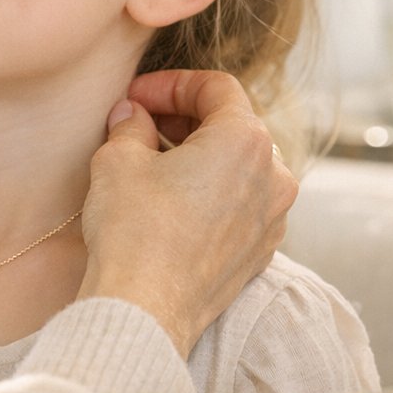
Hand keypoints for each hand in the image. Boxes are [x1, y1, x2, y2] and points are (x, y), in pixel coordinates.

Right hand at [77, 70, 296, 357]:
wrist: (144, 308)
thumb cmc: (134, 230)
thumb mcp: (118, 159)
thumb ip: (129, 124)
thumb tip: (131, 114)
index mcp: (246, 140)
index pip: (215, 87)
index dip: (171, 84)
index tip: (137, 96)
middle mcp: (274, 176)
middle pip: (233, 125)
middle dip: (184, 119)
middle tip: (140, 125)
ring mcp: (273, 218)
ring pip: (240, 166)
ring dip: (199, 156)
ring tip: (153, 164)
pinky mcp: (260, 252)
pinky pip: (241, 204)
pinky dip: (211, 192)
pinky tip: (171, 203)